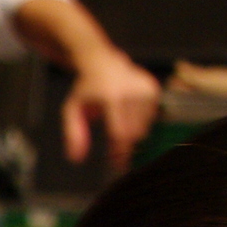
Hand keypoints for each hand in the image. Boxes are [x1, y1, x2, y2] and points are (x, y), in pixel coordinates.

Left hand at [60, 53, 160, 174]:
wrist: (102, 61)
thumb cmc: (86, 88)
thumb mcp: (72, 109)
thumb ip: (73, 134)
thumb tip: (77, 158)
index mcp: (112, 95)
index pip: (121, 132)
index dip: (120, 151)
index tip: (117, 164)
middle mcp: (132, 91)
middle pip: (135, 133)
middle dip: (125, 146)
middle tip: (115, 151)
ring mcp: (145, 88)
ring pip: (145, 127)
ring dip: (132, 133)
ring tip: (118, 126)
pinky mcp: (154, 88)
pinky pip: (151, 117)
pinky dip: (140, 122)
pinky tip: (128, 115)